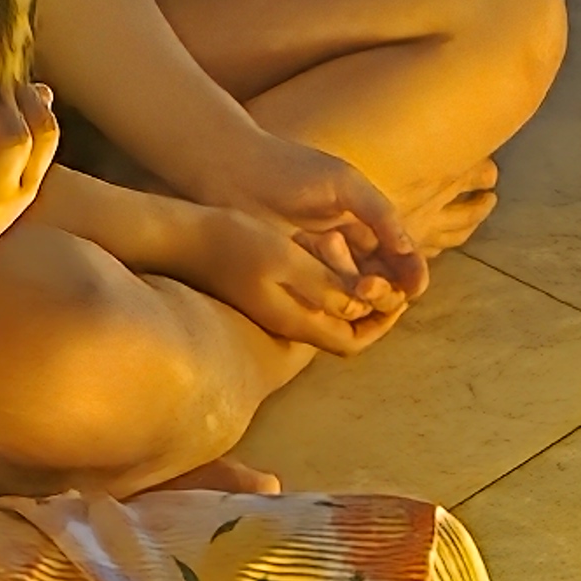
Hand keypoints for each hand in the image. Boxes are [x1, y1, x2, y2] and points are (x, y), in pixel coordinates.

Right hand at [182, 203, 410, 355]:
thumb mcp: (286, 260)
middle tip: (387, 276)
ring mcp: (273, 311)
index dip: (383, 323)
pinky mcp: (264, 296)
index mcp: (295, 321)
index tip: (399, 294)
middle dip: (370, 308)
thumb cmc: (232, 244)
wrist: (181, 238)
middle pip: (342, 332)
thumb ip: (325, 285)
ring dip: (350, 293)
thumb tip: (360, 305)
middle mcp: (286, 324)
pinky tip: (331, 253)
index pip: (352, 342)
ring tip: (363, 261)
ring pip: (327, 314)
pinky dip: (330, 282)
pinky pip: (309, 298)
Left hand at [183, 127, 422, 304]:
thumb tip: (409, 253)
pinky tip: (328, 292)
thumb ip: (380, 214)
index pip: (399, 260)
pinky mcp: (290, 278)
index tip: (413, 286)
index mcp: (364, 224)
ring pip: (352, 297)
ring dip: (359, 301)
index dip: (411, 275)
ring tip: (355, 289)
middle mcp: (344, 250)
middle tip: (369, 287)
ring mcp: (317, 266)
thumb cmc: (288, 171)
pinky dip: (329, 300)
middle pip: (381, 284)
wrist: (234, 175)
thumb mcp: (345, 185)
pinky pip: (318, 298)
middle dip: (386, 293)